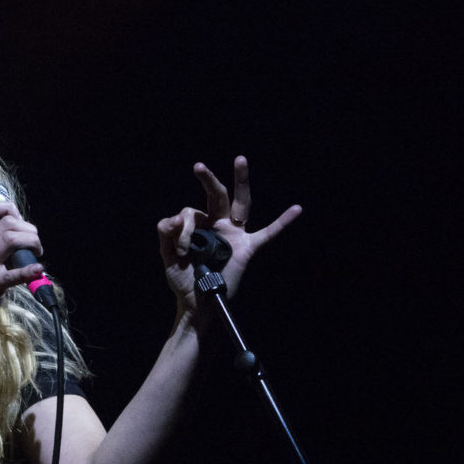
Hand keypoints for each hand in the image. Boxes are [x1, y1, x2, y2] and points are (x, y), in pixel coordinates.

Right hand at [0, 200, 43, 341]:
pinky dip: (29, 271)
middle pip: (7, 222)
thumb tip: (21, 238)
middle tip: (35, 246)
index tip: (21, 223)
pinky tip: (38, 270)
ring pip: (10, 239)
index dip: (9, 209)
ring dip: (31, 243)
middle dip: (29, 229)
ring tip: (36, 255)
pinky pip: (12, 274)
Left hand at [157, 156, 300, 309]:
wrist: (197, 303)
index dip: (183, 228)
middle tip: (198, 166)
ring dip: (241, 181)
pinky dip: (283, 222)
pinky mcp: (247, 248)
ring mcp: (235, 235)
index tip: (181, 250)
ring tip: (240, 160)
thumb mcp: (168, 255)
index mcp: (199, 226)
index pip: (191, 213)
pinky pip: (268, 233)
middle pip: (216, 196)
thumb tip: (176, 217)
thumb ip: (166, 233)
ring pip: (240, 204)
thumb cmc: (183, 280)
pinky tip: (296, 209)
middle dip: (208, 180)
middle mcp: (219, 226)